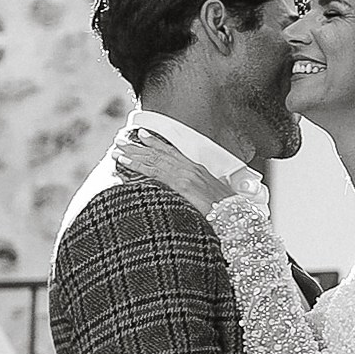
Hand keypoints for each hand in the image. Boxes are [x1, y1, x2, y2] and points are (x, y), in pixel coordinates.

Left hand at [116, 130, 232, 213]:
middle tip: (120, 140)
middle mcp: (190, 169)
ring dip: (133, 152)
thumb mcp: (215, 198)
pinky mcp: (180, 184)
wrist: (237, 217)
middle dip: (138, 146)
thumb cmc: (229, 211)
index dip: (156, 143)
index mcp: (197, 170)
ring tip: (117, 148)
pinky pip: (154, 172)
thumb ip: (200, 193)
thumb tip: (191, 197)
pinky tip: (124, 162)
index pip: (172, 153)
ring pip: (153, 159)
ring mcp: (185, 175)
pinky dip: (137, 165)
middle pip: (159, 153)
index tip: (143, 136)